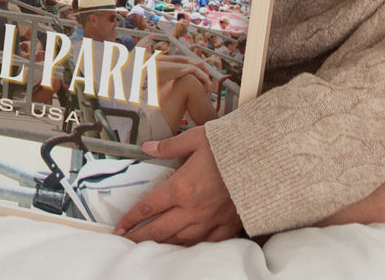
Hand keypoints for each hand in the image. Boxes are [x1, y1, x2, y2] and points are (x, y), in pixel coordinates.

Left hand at [114, 127, 241, 244]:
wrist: (264, 160)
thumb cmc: (231, 147)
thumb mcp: (197, 138)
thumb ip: (170, 145)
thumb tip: (148, 147)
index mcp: (182, 187)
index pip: (149, 207)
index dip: (132, 218)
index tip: (120, 226)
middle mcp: (193, 209)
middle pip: (159, 230)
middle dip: (140, 237)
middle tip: (125, 242)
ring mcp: (211, 220)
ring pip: (180, 240)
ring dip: (162, 244)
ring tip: (149, 246)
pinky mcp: (228, 225)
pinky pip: (206, 243)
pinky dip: (192, 246)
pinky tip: (184, 246)